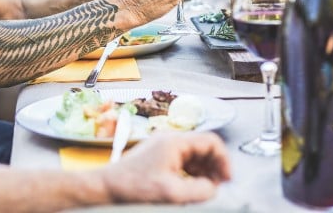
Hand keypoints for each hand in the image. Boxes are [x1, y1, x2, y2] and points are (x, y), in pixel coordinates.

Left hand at [101, 131, 230, 204]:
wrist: (106, 186)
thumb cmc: (132, 187)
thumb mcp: (171, 192)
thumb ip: (199, 190)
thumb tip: (213, 187)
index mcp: (175, 142)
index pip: (211, 141)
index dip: (224, 160)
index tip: (227, 179)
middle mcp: (169, 140)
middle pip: (203, 147)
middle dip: (214, 166)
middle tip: (217, 186)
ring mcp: (162, 147)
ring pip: (193, 155)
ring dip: (204, 171)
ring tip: (206, 189)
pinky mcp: (157, 157)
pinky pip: (182, 161)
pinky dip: (191, 173)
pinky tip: (190, 187)